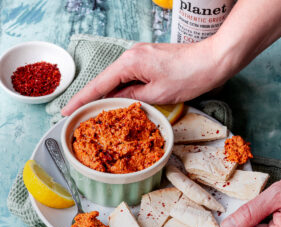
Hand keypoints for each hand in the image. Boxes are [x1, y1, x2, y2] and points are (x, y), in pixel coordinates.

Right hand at [61, 39, 228, 115]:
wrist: (212, 61)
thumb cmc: (189, 76)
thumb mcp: (157, 94)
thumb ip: (132, 97)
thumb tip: (117, 100)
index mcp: (130, 62)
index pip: (99, 85)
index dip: (82, 99)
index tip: (67, 111)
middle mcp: (131, 55)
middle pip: (106, 81)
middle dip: (92, 98)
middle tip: (79, 115)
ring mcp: (140, 56)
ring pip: (118, 79)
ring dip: (108, 95)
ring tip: (96, 112)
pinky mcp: (149, 60)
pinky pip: (129, 76)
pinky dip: (122, 89)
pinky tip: (119, 100)